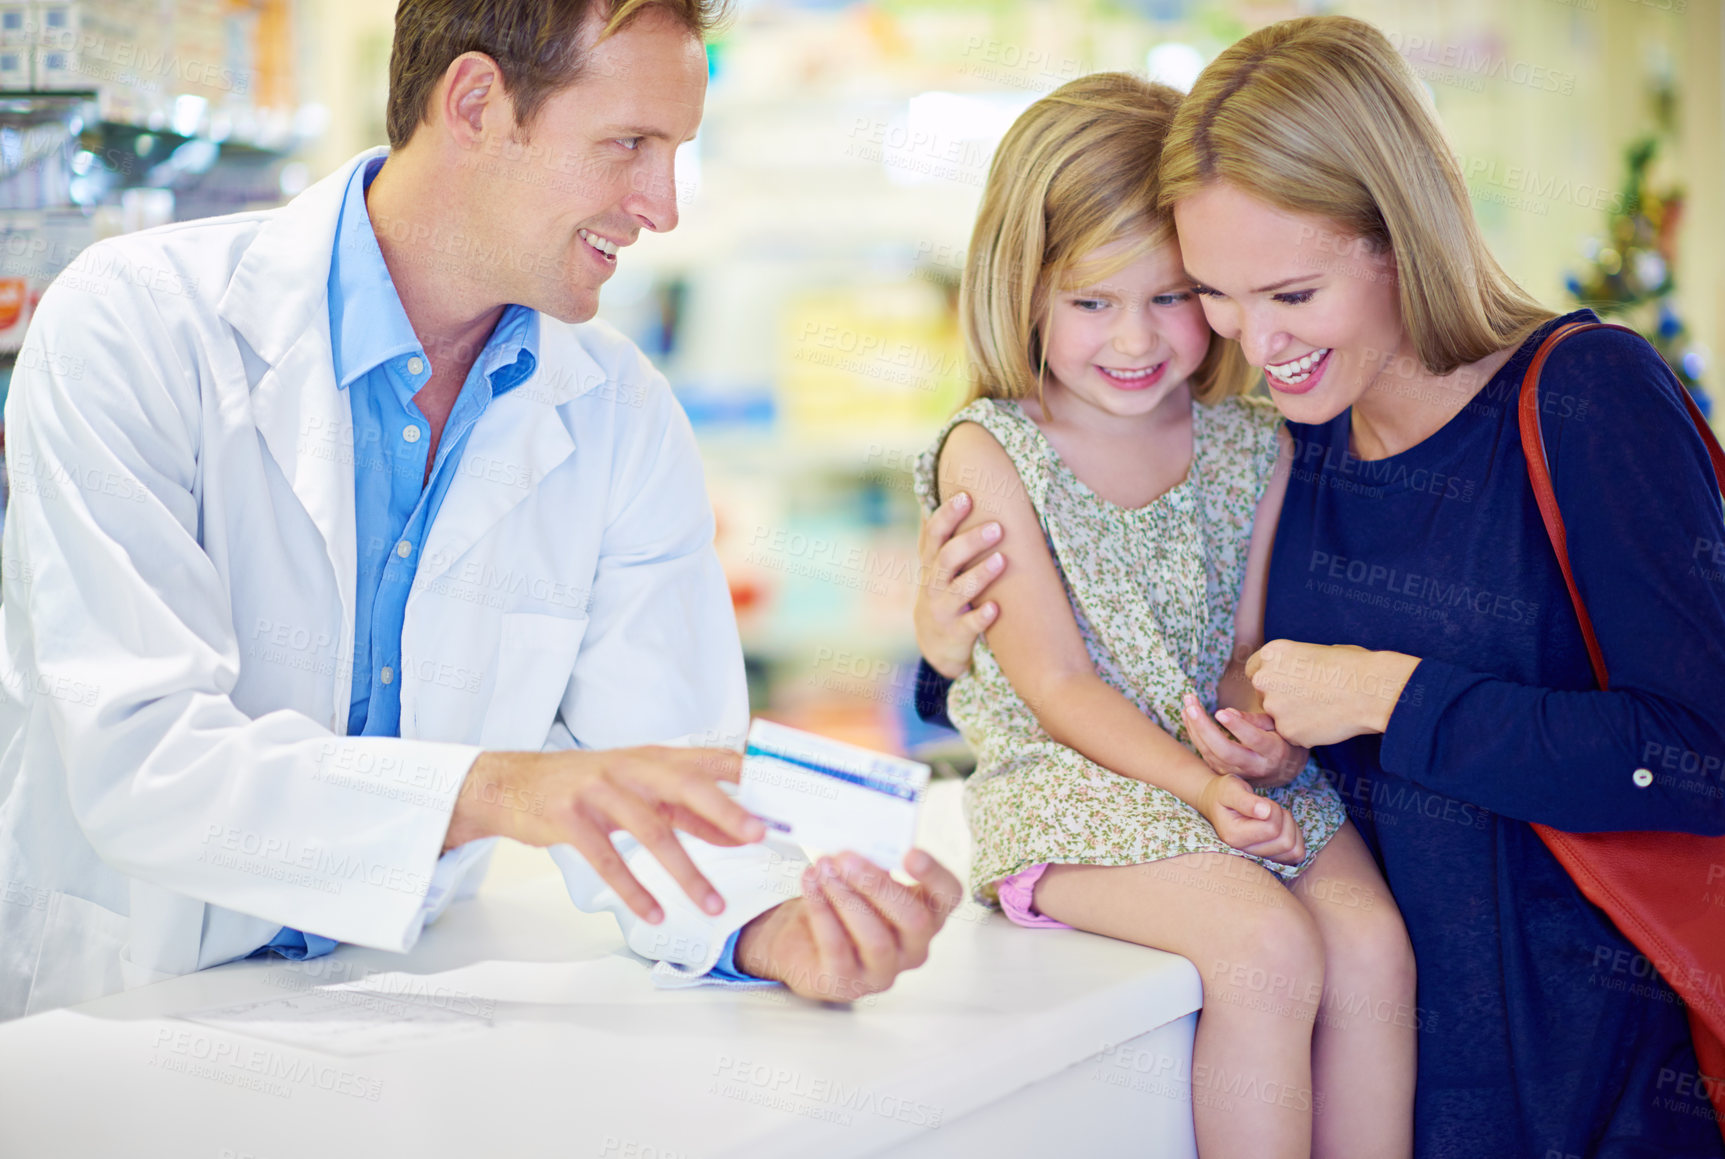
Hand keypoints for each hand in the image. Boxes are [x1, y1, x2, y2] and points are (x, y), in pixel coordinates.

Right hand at [445, 746, 764, 924]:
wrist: (514, 785)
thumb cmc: (589, 787)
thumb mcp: (641, 791)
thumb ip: (690, 812)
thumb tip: (741, 833)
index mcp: (655, 757)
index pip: (711, 759)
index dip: (748, 774)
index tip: (782, 793)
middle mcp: (631, 767)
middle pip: (686, 786)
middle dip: (725, 811)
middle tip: (758, 835)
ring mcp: (599, 790)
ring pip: (652, 832)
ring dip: (687, 873)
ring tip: (714, 907)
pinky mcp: (570, 818)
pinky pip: (608, 860)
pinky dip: (634, 890)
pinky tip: (655, 915)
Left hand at [734, 849, 962, 1002]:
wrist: (803, 942)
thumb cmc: (843, 902)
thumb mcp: (862, 880)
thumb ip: (871, 862)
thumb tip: (860, 841)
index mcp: (927, 913)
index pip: (948, 895)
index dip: (934, 875)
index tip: (910, 852)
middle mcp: (914, 946)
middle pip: (913, 920)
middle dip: (878, 885)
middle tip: (846, 857)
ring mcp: (884, 971)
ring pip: (875, 939)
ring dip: (846, 898)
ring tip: (822, 869)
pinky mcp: (849, 984)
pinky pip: (838, 949)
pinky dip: (822, 913)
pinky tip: (810, 886)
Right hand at [915, 491, 1005, 678]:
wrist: (935, 643)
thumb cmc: (943, 591)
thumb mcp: (937, 564)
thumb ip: (942, 533)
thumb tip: (948, 486)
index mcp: (931, 562)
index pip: (934, 534)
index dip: (947, 515)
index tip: (966, 496)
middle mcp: (933, 583)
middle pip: (947, 557)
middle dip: (971, 541)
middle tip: (997, 527)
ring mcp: (943, 609)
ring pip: (958, 590)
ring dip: (980, 575)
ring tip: (1002, 560)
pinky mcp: (956, 633)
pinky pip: (968, 626)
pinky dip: (981, 617)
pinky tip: (996, 608)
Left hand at [1182, 692, 1308, 788]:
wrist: (1284, 773)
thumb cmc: (1283, 741)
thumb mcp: (1279, 727)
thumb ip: (1256, 720)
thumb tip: (1228, 712)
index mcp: (1274, 751)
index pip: (1254, 740)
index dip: (1237, 726)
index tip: (1220, 711)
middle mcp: (1255, 766)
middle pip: (1225, 751)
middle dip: (1205, 728)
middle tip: (1191, 706)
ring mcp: (1238, 773)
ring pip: (1211, 754)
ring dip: (1194, 729)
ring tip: (1187, 704)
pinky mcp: (1225, 773)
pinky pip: (1206, 755)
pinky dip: (1194, 734)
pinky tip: (1187, 715)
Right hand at [1197, 773, 1305, 865]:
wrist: (1217, 804)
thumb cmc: (1224, 794)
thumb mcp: (1231, 789)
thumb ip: (1245, 800)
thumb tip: (1265, 812)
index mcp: (1234, 837)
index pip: (1272, 829)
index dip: (1274, 810)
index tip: (1261, 802)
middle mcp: (1245, 853)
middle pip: (1285, 842)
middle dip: (1283, 818)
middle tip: (1268, 808)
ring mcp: (1258, 859)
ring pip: (1293, 850)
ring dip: (1290, 828)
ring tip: (1273, 816)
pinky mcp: (1271, 860)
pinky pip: (1297, 854)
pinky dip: (1296, 838)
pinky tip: (1282, 827)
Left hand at [1245, 641, 1420, 747]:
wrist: (1370, 691)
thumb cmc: (1353, 666)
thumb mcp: (1317, 651)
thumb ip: (1294, 663)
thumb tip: (1292, 670)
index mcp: (1271, 653)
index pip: (1255, 669)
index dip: (1271, 678)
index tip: (1286, 684)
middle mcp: (1264, 679)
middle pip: (1262, 694)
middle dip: (1279, 698)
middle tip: (1308, 699)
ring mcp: (1273, 707)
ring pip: (1276, 716)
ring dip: (1292, 716)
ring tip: (1322, 709)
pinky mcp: (1286, 731)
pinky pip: (1290, 734)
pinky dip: (1304, 732)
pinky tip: (1325, 722)